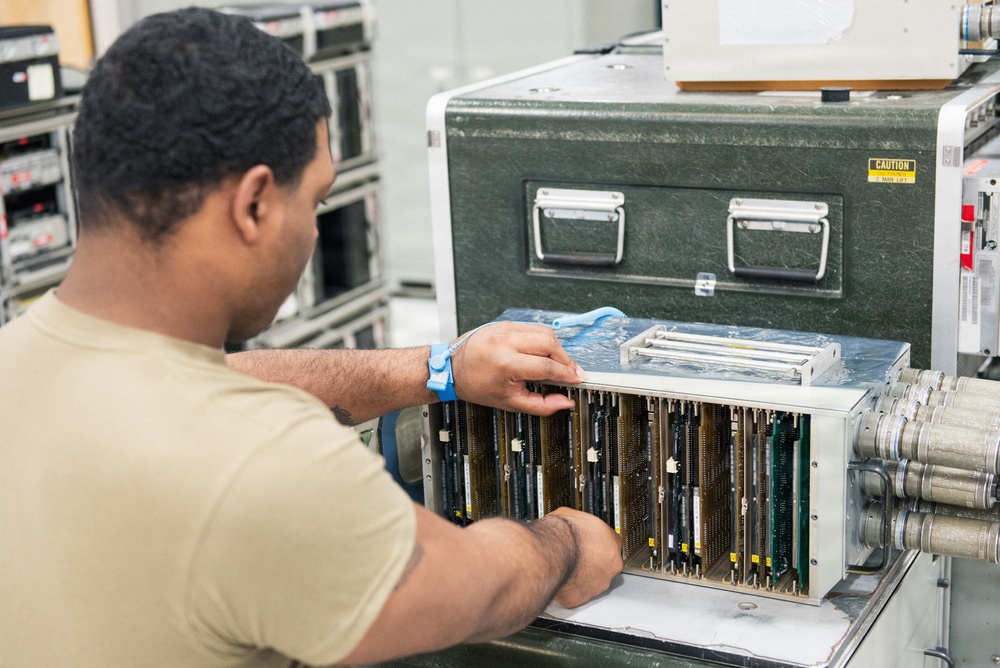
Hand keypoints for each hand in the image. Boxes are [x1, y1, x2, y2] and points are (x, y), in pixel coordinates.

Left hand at [450, 322, 585, 415]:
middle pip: (549, 343)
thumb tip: (565, 402)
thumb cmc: (476, 386)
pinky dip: (542, 338)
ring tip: (558, 362)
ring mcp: (504, 329)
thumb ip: (541, 404)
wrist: (451, 368)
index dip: (567, 374)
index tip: (578, 378)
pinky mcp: (504, 323)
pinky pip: (532, 327)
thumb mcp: (509, 402)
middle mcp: (505, 342)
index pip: (546, 366)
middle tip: (571, 371)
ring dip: (556, 347)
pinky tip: (543, 351)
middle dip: (565, 358)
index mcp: (506, 363)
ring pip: (543, 332)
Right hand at [547, 507, 621, 607]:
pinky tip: (560, 579)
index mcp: (612, 542)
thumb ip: (578, 522)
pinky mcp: (582, 598)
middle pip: (605, 565)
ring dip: (582, 577)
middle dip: (592, 562)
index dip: (597, 544)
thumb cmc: (564, 534)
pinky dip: (568, 589)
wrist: (553, 552)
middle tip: (577, 556)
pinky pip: (576, 594)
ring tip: (567, 568)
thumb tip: (569, 520)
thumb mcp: (571, 515)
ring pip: (592, 582)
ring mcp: (599, 584)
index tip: (589, 543)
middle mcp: (611, 565)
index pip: (611, 544)